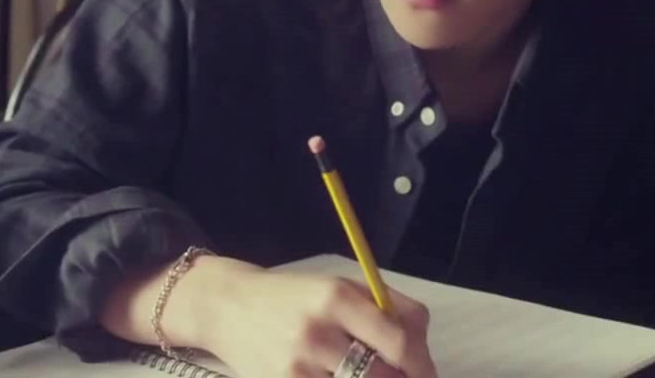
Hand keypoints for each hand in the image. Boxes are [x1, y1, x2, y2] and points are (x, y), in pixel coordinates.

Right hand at [202, 262, 437, 377]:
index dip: (421, 365)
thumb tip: (422, 349)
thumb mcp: (342, 285)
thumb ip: (391, 308)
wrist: (228, 306)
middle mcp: (316, 333)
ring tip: (367, 375)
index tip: (426, 373)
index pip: (396, 341)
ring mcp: (296, 367)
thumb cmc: (296, 297)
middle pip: (382, 377)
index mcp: (336, 298)